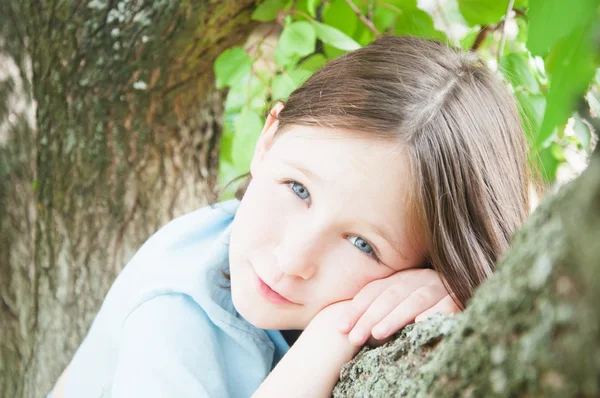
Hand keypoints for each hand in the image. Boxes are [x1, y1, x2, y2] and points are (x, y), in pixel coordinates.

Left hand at [337, 268, 459, 346]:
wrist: (466, 295)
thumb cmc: (425, 308)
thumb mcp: (400, 305)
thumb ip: (379, 312)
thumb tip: (347, 328)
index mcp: (402, 278)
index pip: (374, 290)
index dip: (356, 308)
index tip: (341, 328)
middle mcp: (419, 279)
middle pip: (390, 295)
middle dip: (369, 317)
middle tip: (354, 337)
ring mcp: (439, 287)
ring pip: (414, 300)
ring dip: (395, 317)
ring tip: (378, 333)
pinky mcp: (458, 298)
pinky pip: (445, 305)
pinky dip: (432, 314)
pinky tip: (420, 324)